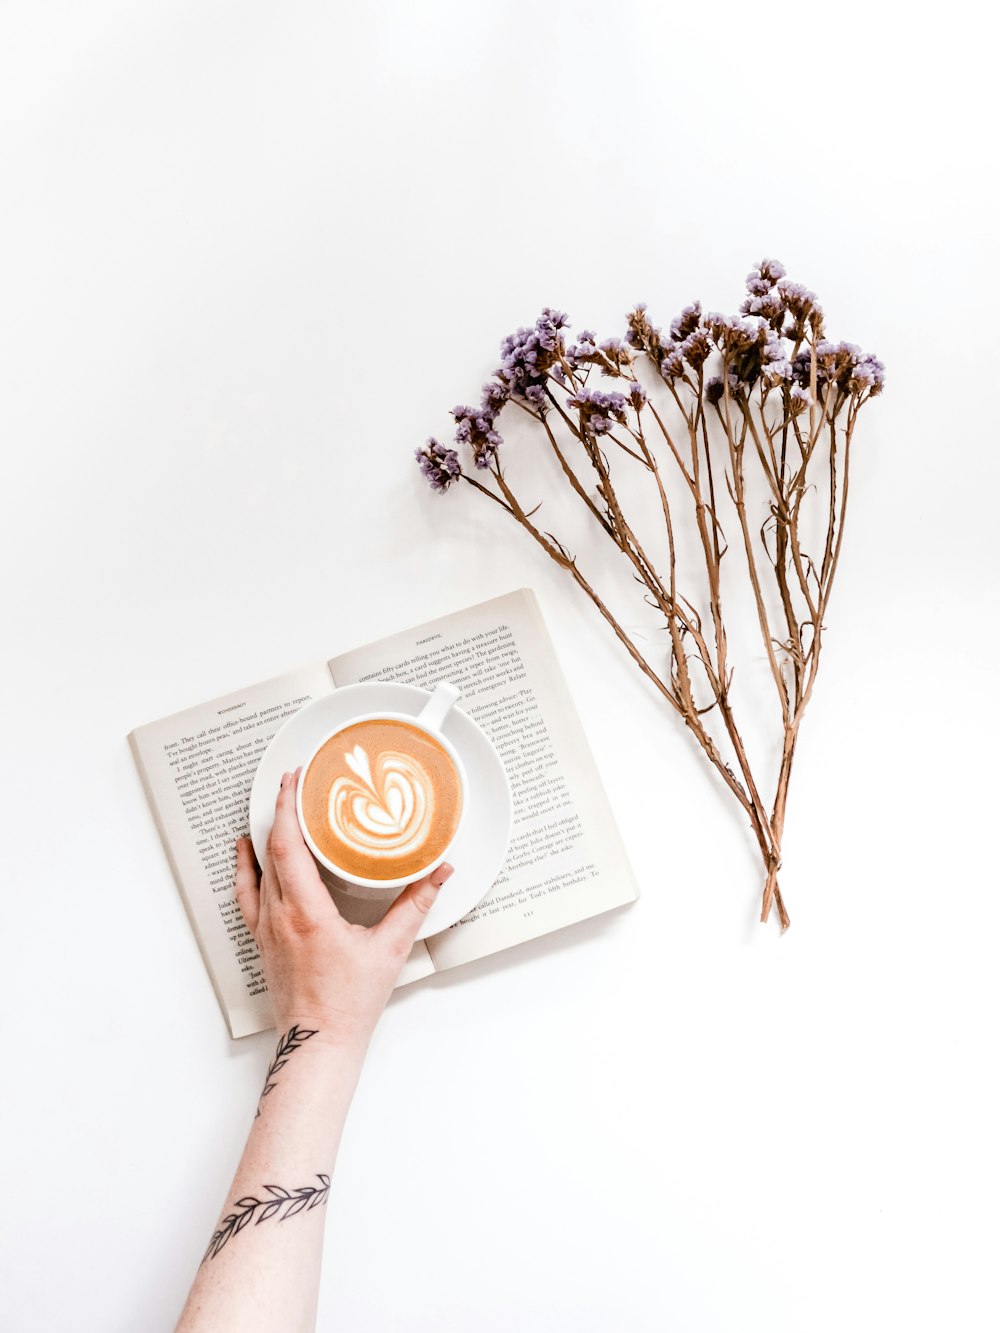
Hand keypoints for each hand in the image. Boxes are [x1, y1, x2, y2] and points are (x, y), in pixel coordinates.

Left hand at [234, 769, 452, 1050]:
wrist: (319, 1042)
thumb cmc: (350, 1003)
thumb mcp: (391, 949)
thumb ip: (416, 904)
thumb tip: (439, 872)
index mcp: (308, 914)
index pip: (287, 846)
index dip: (287, 808)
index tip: (294, 781)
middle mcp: (280, 917)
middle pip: (271, 849)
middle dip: (280, 810)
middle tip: (295, 782)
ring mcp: (266, 929)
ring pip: (259, 868)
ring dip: (267, 833)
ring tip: (279, 806)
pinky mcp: (262, 940)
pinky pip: (247, 894)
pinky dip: (246, 867)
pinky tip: (247, 851)